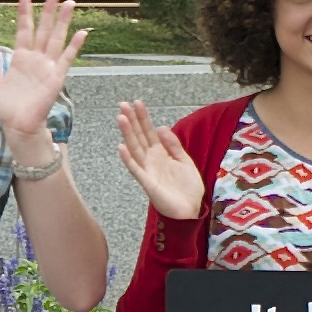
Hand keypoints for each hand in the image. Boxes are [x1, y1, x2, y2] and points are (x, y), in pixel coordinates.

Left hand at [0, 0, 88, 143]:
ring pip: (56, 38)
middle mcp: (35, 59)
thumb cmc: (6, 108)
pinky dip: (74, 46)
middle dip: (49, 11)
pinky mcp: (56, 78)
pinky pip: (67, 59)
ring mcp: (47, 67)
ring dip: (63, 21)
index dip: (24, 14)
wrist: (17, 127)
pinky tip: (81, 33)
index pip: (23, 30)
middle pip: (43, 29)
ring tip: (70, 3)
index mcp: (19, 58)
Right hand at [113, 96, 204, 226]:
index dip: (143, 117)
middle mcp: (151, 159)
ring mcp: (148, 170)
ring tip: (121, 118)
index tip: (137, 103)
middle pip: (139, 136)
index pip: (149, 131)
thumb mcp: (184, 161)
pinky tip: (121, 147)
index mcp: (161, 153)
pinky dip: (128, 159)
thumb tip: (161, 127)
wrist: (191, 209)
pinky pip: (136, 169)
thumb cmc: (187, 187)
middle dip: (132, 120)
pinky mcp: (148, 182)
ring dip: (128, 133)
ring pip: (135, 148)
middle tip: (123, 104)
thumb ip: (173, 145)